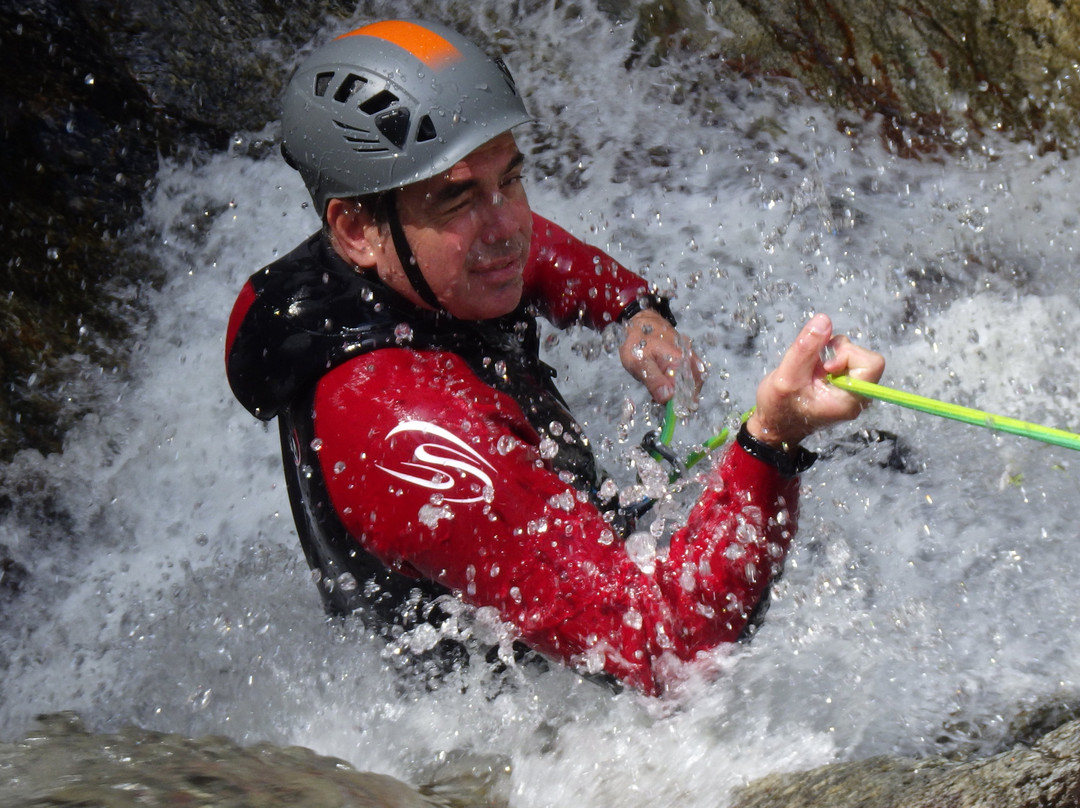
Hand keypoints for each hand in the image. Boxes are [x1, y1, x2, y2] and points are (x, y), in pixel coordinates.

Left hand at [618, 309, 704, 404]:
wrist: (638, 320)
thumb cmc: (636, 341)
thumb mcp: (639, 364)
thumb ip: (654, 381)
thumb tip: (667, 399)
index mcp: (679, 361)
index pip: (686, 393)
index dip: (677, 406)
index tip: (668, 413)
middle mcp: (689, 359)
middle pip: (692, 390)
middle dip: (679, 399)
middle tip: (663, 401)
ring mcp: (690, 357)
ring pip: (691, 384)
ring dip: (679, 392)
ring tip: (663, 391)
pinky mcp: (687, 357)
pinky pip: (688, 376)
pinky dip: (679, 383)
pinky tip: (667, 383)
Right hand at [747, 313, 884, 447]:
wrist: (773, 426)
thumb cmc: (778, 407)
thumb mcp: (785, 377)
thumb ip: (805, 348)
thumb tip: (823, 320)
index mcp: (849, 400)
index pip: (872, 364)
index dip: (849, 355)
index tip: (825, 366)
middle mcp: (857, 396)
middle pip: (864, 357)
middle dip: (838, 353)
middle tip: (816, 365)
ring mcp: (851, 391)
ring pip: (853, 356)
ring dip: (831, 354)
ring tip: (810, 370)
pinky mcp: (843, 385)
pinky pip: (844, 361)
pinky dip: (828, 359)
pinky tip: (812, 371)